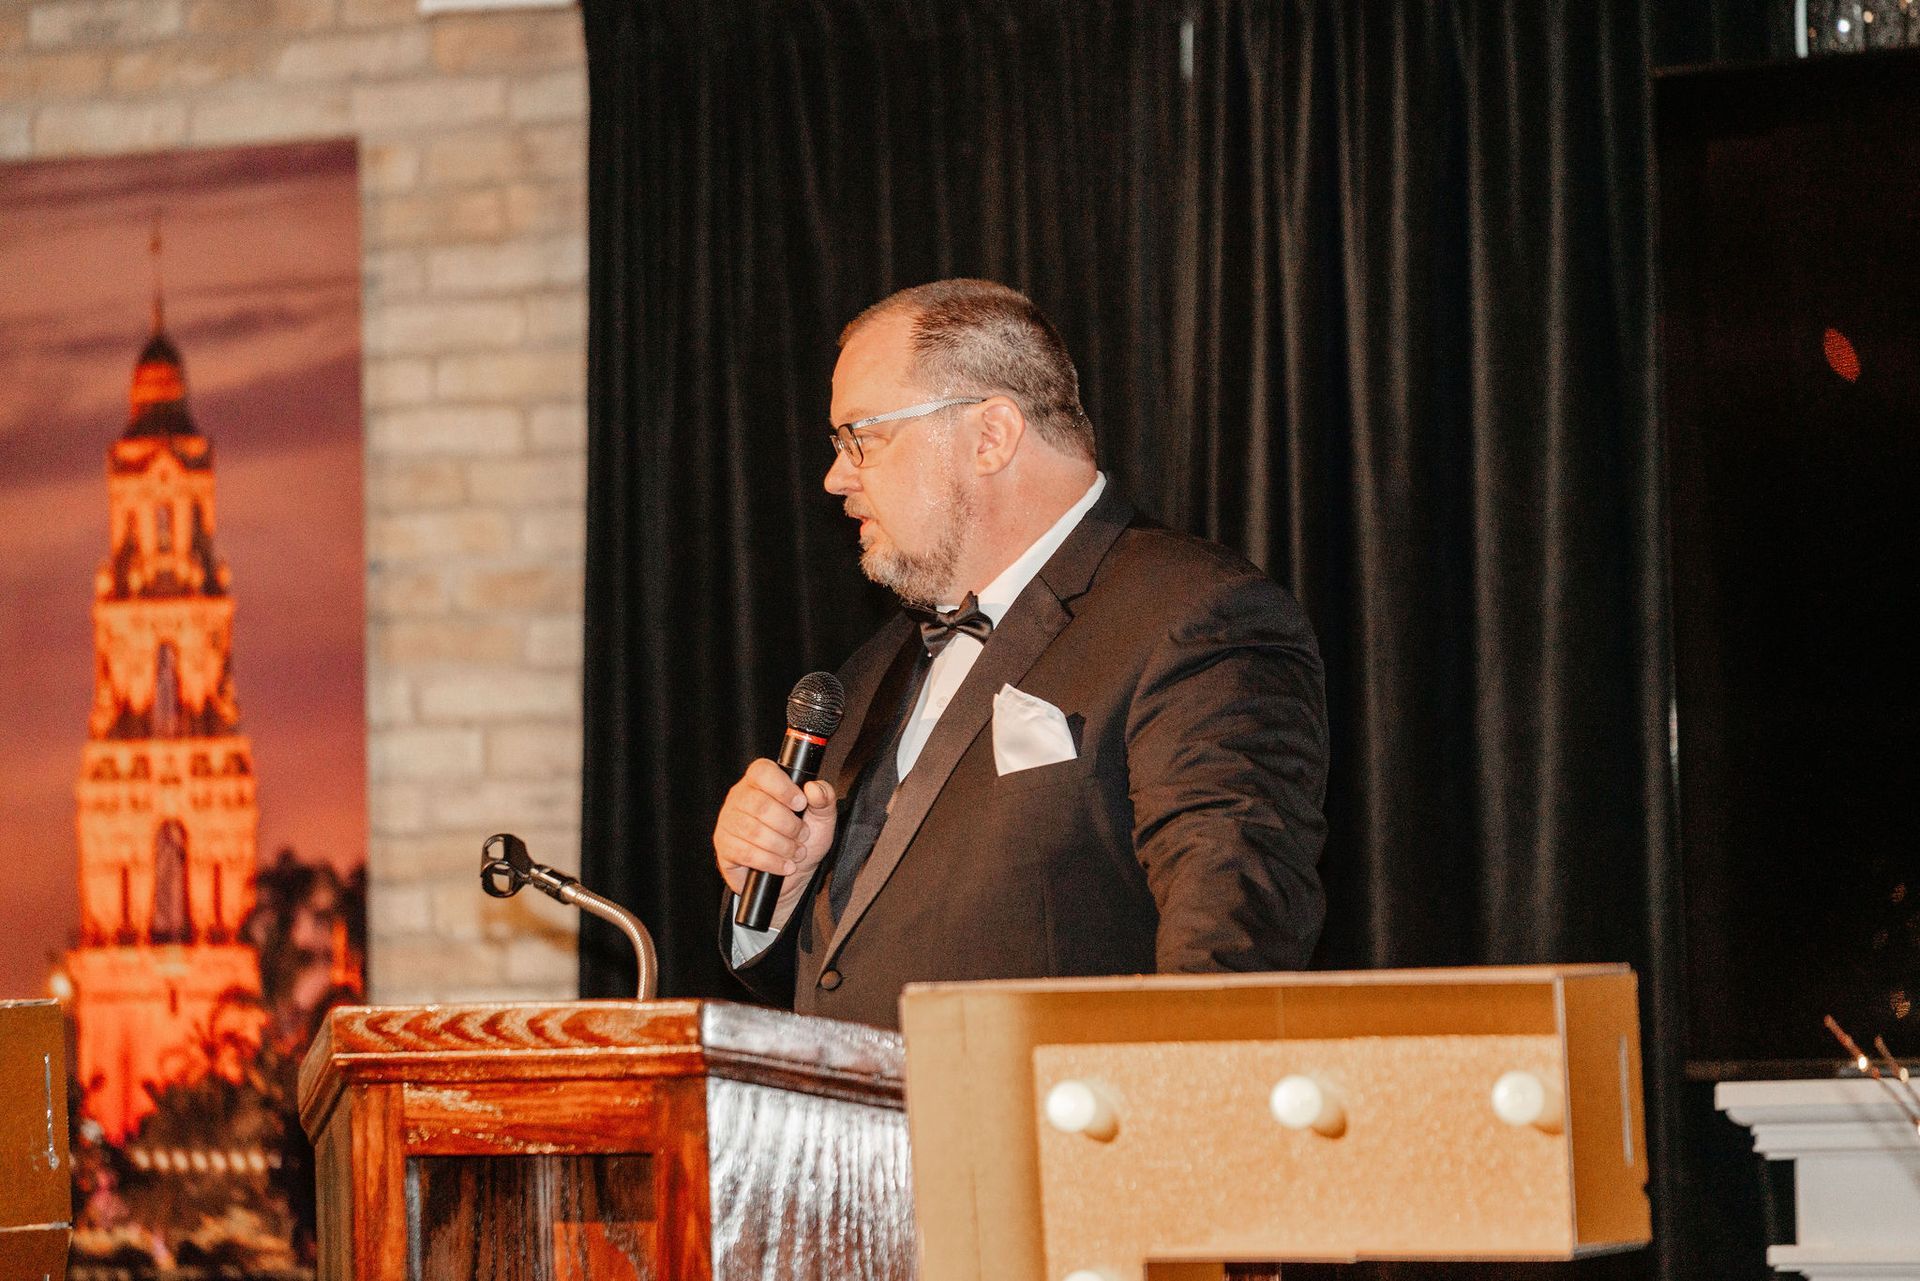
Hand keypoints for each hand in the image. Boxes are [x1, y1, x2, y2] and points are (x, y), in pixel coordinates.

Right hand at [714, 759, 838, 911]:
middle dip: (788, 825)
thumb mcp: (822, 817)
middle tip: (802, 835)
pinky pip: (746, 853)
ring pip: (753, 831)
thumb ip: (824, 798)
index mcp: (761, 781)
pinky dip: (771, 862)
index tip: (801, 804)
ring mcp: (729, 821)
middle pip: (759, 805)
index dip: (783, 788)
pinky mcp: (724, 846)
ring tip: (795, 851)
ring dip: (781, 845)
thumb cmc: (804, 839)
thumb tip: (813, 788)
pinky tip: (784, 865)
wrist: (793, 873)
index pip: (762, 772)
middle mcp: (740, 797)